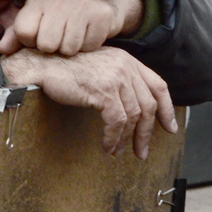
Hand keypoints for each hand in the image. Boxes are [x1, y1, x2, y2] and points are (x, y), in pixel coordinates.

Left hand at [0, 0, 144, 56]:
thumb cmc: (61, 10)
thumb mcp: (36, 16)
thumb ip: (16, 33)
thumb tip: (4, 49)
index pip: (24, 32)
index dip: (30, 40)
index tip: (39, 34)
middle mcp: (59, 0)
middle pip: (47, 45)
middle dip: (52, 46)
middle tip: (59, 36)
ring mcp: (81, 7)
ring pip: (68, 49)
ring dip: (70, 47)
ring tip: (73, 33)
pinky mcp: (101, 16)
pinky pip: (89, 47)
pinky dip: (88, 45)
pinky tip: (86, 32)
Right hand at [0, 46, 175, 159]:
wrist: (42, 64)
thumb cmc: (64, 68)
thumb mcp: (98, 68)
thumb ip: (116, 80)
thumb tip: (131, 107)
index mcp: (127, 60)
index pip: (158, 85)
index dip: (166, 109)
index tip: (170, 127)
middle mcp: (125, 66)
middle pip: (148, 104)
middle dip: (147, 132)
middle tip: (142, 151)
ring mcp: (115, 77)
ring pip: (133, 116)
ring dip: (127, 139)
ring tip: (118, 151)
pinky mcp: (104, 90)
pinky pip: (117, 122)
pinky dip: (114, 138)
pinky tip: (107, 146)